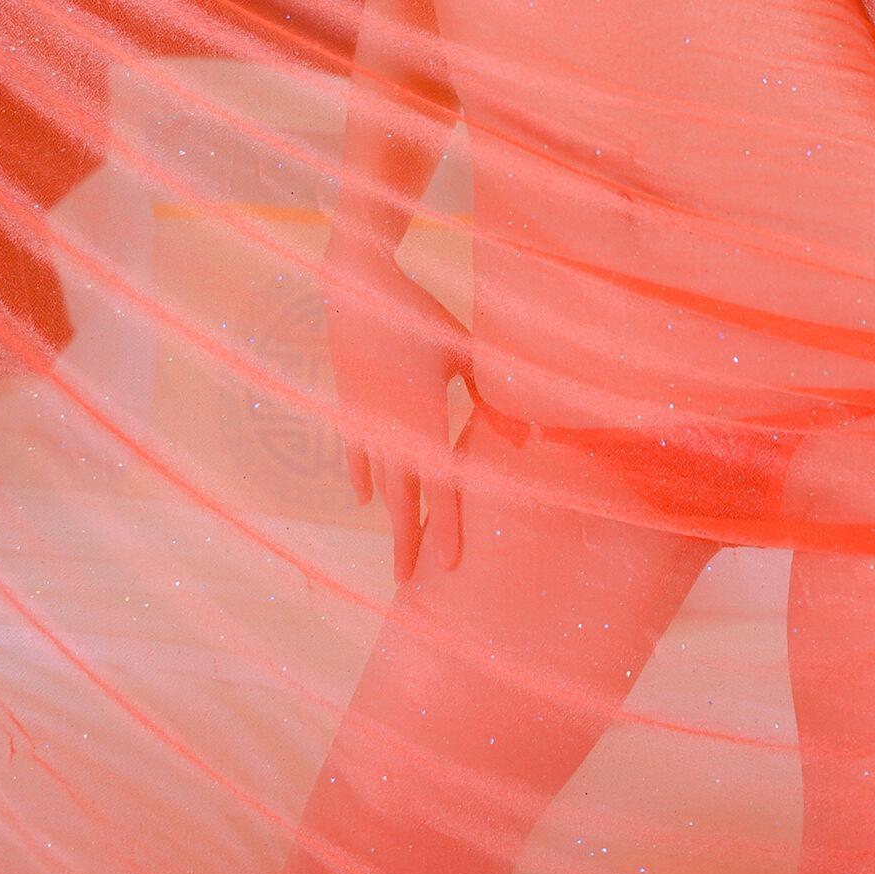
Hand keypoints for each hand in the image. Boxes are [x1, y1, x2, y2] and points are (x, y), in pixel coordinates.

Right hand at [318, 241, 469, 584]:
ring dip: (390, 515)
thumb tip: (523, 425)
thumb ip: (492, 390)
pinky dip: (363, 478)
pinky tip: (364, 497)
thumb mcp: (464, 351)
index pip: (441, 487)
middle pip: (404, 499)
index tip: (449, 567)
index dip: (447, 528)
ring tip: (399, 548)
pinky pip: (356, 454)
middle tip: (409, 583)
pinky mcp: (351, 407)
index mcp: (425, 419)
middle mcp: (393, 430)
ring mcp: (367, 422)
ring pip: (379, 482)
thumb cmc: (420, 316)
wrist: (358, 290)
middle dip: (409, 541)